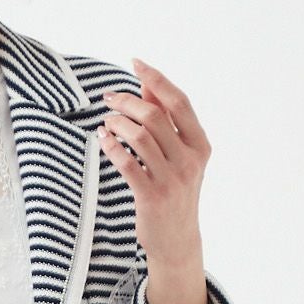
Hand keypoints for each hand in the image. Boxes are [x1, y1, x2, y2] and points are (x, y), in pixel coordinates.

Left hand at [99, 59, 211, 261]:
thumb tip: (147, 87)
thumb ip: (165, 122)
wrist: (177, 240)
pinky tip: (103, 139)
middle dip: (127, 101)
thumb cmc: (176, 192)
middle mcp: (190, 160)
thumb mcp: (179, 156)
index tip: (136, 63)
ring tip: (106, 122)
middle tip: (109, 98)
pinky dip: (111, 146)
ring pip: (139, 136)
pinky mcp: (151, 196)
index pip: (179, 102)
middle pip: (156, 115)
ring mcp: (172, 179)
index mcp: (200, 145)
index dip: (156, 79)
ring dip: (117, 123)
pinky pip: (127, 162)